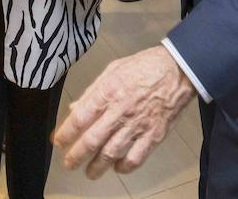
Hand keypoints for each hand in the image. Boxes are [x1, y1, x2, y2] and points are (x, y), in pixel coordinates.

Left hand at [53, 45, 196, 178]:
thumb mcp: (113, 69)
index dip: (66, 133)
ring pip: (111, 153)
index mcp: (108, 91)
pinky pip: (136, 158)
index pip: (80, 118)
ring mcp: (137, 125)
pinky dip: (124, 167)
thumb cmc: (145, 66)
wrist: (178, 69)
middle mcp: (120, 111)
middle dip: (76, 156)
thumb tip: (75, 108)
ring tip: (90, 172)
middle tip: (69, 163)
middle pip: (92, 140)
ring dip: (97, 167)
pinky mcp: (153, 135)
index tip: (58, 141)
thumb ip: (93, 91)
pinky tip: (117, 168)